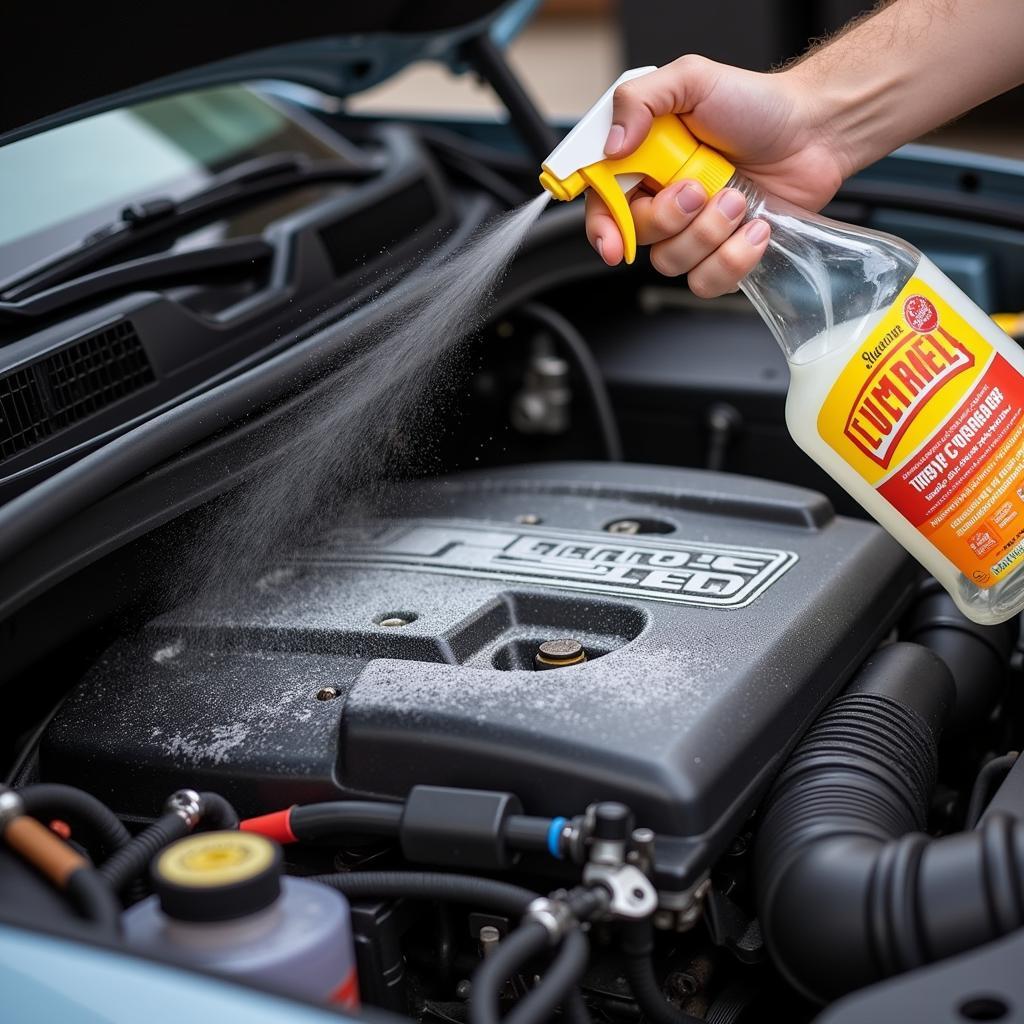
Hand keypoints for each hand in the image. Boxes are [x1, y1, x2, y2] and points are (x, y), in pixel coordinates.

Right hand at [585, 55, 848, 296]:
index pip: (602, 205)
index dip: (602, 228)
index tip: (612, 242)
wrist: (814, 132)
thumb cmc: (756, 106)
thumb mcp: (692, 80)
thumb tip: (611, 145)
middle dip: (671, 217)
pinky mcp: (721, 256)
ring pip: (672, 262)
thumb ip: (640, 101)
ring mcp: (692, 232)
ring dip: (710, 234)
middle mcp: (664, 201)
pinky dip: (732, 259)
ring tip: (739, 199)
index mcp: (644, 164)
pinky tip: (754, 228)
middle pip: (637, 237)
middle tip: (701, 187)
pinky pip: (707, 282)